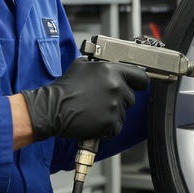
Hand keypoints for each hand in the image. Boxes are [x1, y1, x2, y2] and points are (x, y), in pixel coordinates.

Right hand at [20, 59, 149, 141]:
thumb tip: (108, 65)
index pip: (140, 77)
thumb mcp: (81, 65)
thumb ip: (99, 65)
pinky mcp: (110, 123)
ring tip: (94, 110)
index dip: (139, 82)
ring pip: (123, 113)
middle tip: (101, 101)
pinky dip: (108, 128)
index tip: (138, 85)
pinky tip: (94, 121)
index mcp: (111, 71)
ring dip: (112, 114)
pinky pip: (116, 127)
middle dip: (119, 100)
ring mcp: (114, 106)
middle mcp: (116, 87)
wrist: (53, 108)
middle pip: (131, 97)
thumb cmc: (64, 88)